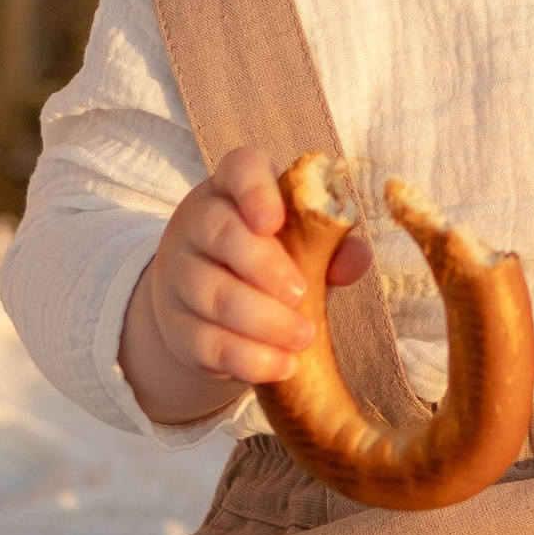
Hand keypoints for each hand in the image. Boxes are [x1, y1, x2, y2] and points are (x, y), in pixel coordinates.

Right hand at [117, 144, 374, 426]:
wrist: (205, 301)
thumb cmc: (269, 255)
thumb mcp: (298, 240)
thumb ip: (330, 243)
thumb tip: (355, 260)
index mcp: (234, 187)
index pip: (240, 170)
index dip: (255, 192)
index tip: (274, 222)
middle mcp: (199, 222)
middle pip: (220, 233)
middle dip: (263, 266)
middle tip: (300, 294)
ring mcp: (180, 274)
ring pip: (212, 293)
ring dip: (260, 319)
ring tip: (303, 337)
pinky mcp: (178, 325)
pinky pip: (206, 341)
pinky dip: (247, 356)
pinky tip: (281, 365)